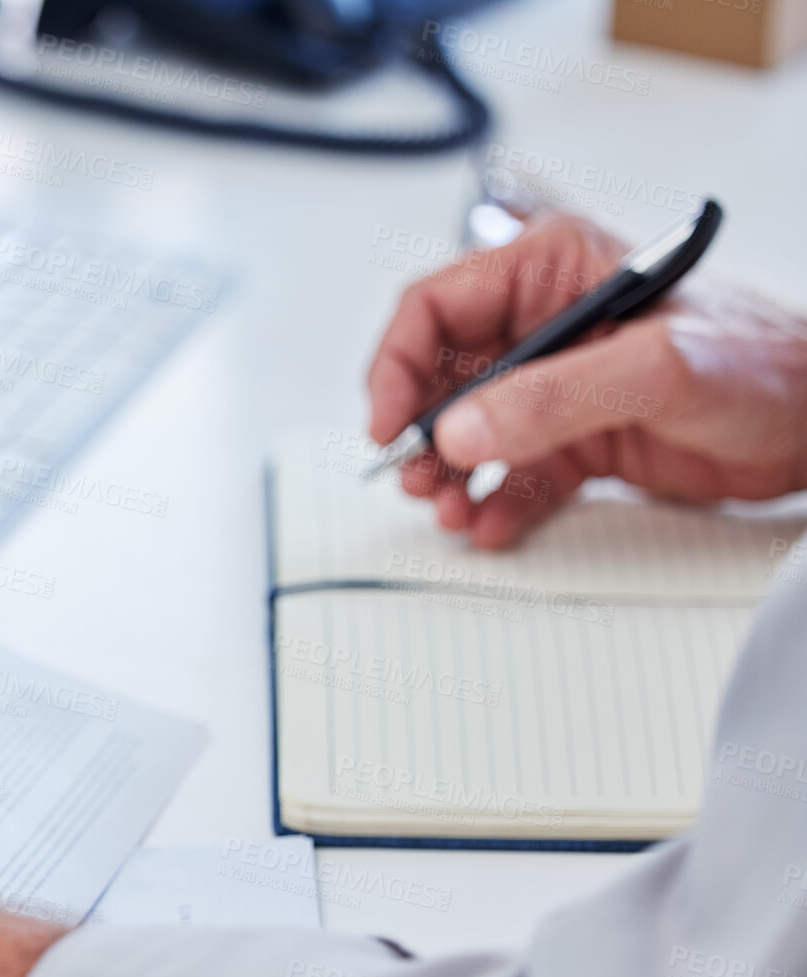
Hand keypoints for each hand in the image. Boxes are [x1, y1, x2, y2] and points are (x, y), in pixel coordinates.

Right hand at [367, 213, 806, 547]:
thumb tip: (464, 427)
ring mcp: (558, 385)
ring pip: (467, 429)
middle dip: (420, 431)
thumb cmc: (770, 364)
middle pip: (440, 375)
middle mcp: (546, 323)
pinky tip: (493, 522)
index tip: (391, 421)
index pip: (437, 307)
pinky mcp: (578, 438)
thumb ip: (554, 396)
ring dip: (449, 474)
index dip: (398, 364)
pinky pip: (512, 472)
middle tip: (419, 475)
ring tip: (452, 507)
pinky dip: (495, 502)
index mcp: (553, 269)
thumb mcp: (657, 367)